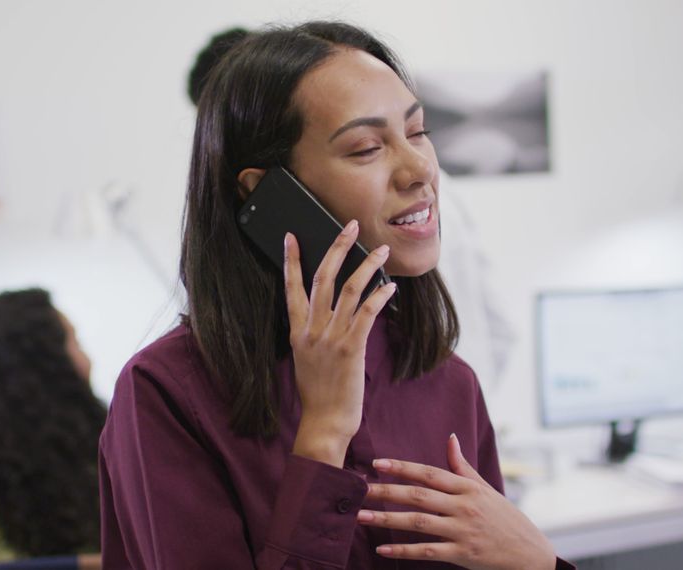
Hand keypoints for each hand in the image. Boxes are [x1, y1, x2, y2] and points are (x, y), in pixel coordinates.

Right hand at [286, 220, 396, 467]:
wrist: (324, 422)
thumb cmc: (319, 395)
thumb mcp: (306, 359)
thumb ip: (314, 334)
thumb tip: (328, 314)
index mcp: (297, 332)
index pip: (291, 287)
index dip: (291, 260)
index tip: (292, 236)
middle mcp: (312, 330)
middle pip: (323, 278)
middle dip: (337, 247)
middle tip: (349, 225)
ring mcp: (330, 338)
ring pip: (349, 290)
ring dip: (367, 266)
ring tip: (381, 250)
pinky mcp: (351, 348)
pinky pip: (366, 313)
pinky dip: (379, 296)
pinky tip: (390, 287)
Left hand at [357, 434, 556, 569]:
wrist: (530, 554)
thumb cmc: (505, 518)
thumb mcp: (485, 488)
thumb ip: (463, 466)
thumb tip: (450, 438)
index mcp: (468, 487)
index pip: (429, 473)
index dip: (402, 467)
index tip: (377, 464)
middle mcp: (464, 506)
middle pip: (418, 495)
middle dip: (386, 491)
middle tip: (359, 489)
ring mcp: (463, 531)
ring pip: (419, 523)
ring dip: (387, 519)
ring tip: (361, 517)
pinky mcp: (463, 554)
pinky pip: (428, 551)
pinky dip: (404, 550)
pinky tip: (383, 550)